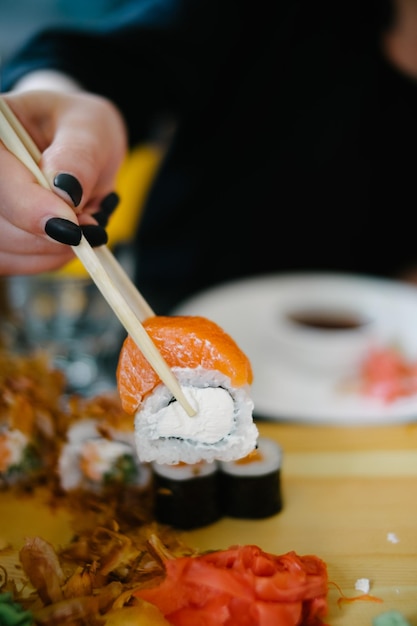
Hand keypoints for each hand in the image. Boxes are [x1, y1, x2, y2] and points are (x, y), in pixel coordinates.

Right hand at [0, 89, 126, 274]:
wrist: (78, 146)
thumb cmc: (79, 129)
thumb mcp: (90, 128)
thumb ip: (78, 156)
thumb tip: (66, 190)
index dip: (30, 208)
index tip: (74, 228)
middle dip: (50, 235)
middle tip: (90, 222)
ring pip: (5, 249)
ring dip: (52, 250)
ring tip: (81, 223)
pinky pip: (10, 262)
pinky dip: (46, 259)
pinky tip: (65, 239)